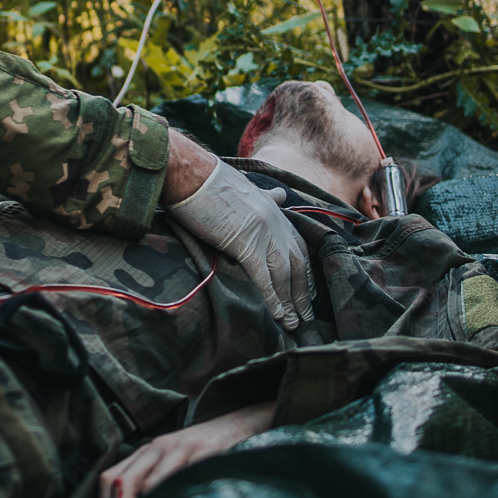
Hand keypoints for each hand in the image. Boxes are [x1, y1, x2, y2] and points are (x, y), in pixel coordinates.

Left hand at [100, 402, 275, 497]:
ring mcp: (180, 450)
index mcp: (143, 452)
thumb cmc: (194, 452)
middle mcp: (156, 448)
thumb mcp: (166, 460)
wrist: (231, 425)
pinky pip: (186, 480)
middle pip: (123, 480)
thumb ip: (146, 481)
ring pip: (152, 483)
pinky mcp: (205, 454)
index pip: (109, 477)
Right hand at [167, 157, 312, 329]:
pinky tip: (277, 314)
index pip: (297, 245)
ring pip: (285, 274)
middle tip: (306, 315)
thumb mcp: (244, 187)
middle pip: (297, 263)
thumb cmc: (208, 182)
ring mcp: (262, 233)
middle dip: (302, 293)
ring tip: (293, 323)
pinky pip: (263, 277)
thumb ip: (264, 196)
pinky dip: (272, 298)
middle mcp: (275, 221)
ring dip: (290, 302)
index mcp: (273, 210)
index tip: (307, 290)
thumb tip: (279, 194)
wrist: (190, 174)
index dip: (304, 270)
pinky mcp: (244, 243)